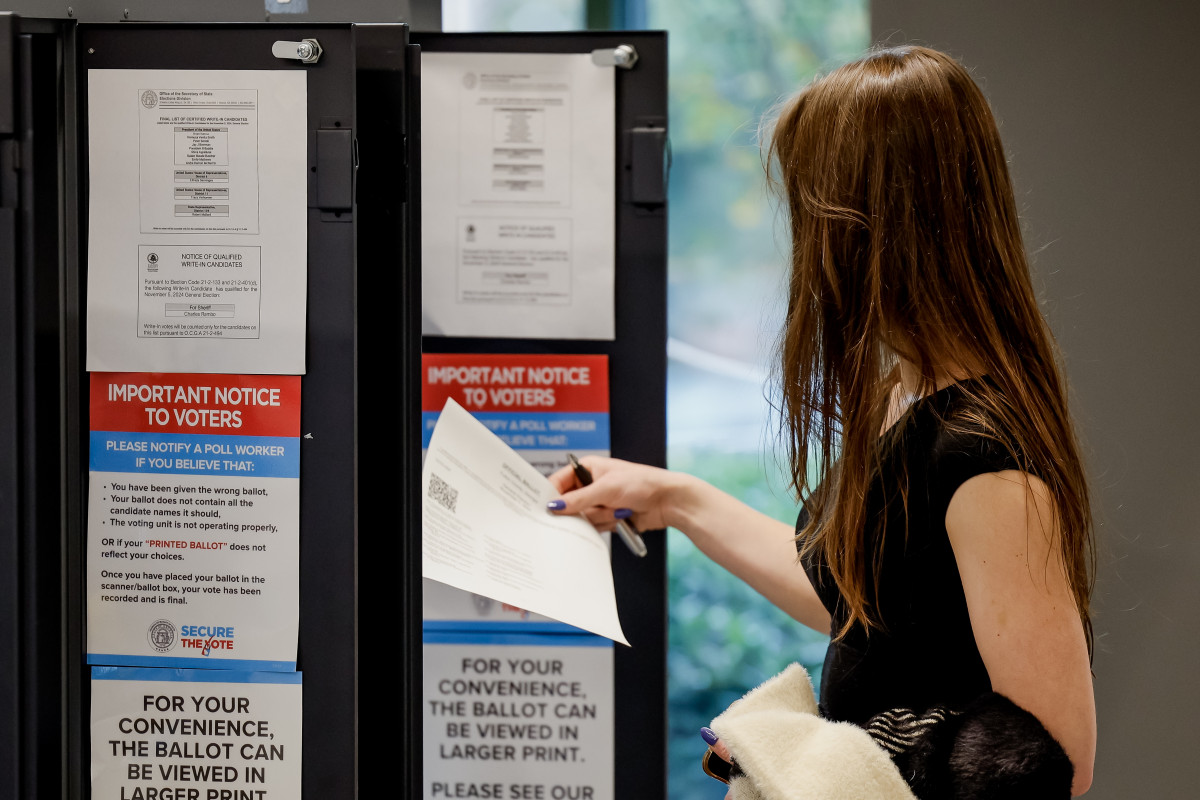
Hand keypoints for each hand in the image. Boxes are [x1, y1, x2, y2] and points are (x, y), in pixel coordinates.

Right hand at [546, 456, 686, 532]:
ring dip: (599, 517)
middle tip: (594, 509)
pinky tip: (620, 518)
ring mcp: (600, 502)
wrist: (668, 501)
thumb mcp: (606, 489)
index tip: (545, 509)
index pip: (559, 482)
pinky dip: (606, 524)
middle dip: (583, 510)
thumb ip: (577, 500)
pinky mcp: (608, 517)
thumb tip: (553, 505)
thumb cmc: (642, 484)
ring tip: (617, 509)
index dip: (551, 495)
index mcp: (588, 468)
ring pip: (583, 518)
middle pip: (569, 504)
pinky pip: (595, 526)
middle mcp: (591, 484)